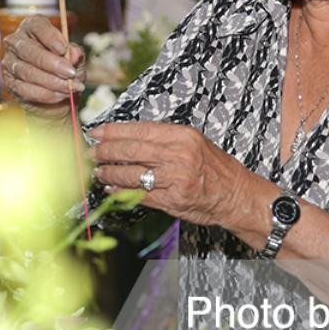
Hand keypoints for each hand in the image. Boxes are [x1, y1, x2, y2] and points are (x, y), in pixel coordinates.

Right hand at [1, 15, 84, 119]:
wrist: (59, 95)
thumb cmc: (66, 70)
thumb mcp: (75, 60)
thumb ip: (75, 54)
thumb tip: (74, 53)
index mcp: (33, 27)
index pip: (37, 26)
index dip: (50, 37)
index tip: (64, 49)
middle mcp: (16, 42)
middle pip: (29, 50)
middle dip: (52, 64)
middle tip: (70, 73)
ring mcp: (10, 62)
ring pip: (27, 72)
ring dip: (51, 82)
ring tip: (69, 88)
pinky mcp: (9, 82)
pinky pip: (24, 89)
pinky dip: (45, 94)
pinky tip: (59, 95)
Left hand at [88, 121, 256, 227]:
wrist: (237, 195)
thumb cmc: (215, 169)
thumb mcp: (195, 143)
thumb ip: (165, 140)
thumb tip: (130, 137)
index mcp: (183, 136)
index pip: (140, 130)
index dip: (114, 131)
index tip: (97, 132)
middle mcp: (178, 155)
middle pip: (132, 150)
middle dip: (106, 151)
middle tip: (91, 153)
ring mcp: (175, 178)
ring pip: (132, 173)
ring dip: (110, 173)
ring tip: (98, 172)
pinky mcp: (172, 200)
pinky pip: (139, 194)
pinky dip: (122, 191)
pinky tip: (112, 188)